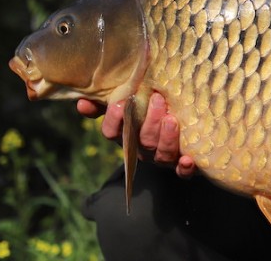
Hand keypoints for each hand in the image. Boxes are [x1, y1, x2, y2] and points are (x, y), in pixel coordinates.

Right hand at [76, 94, 197, 177]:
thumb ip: (106, 101)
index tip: (120, 104)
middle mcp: (143, 149)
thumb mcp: (128, 102)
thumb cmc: (150, 109)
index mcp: (127, 134)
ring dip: (166, 139)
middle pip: (142, 141)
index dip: (114, 120)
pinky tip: (188, 160)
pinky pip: (182, 172)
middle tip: (157, 99)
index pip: (112, 133)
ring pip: (161, 154)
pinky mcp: (184, 165)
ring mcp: (162, 158)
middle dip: (148, 122)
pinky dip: (185, 168)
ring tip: (172, 120)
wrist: (187, 124)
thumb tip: (82, 102)